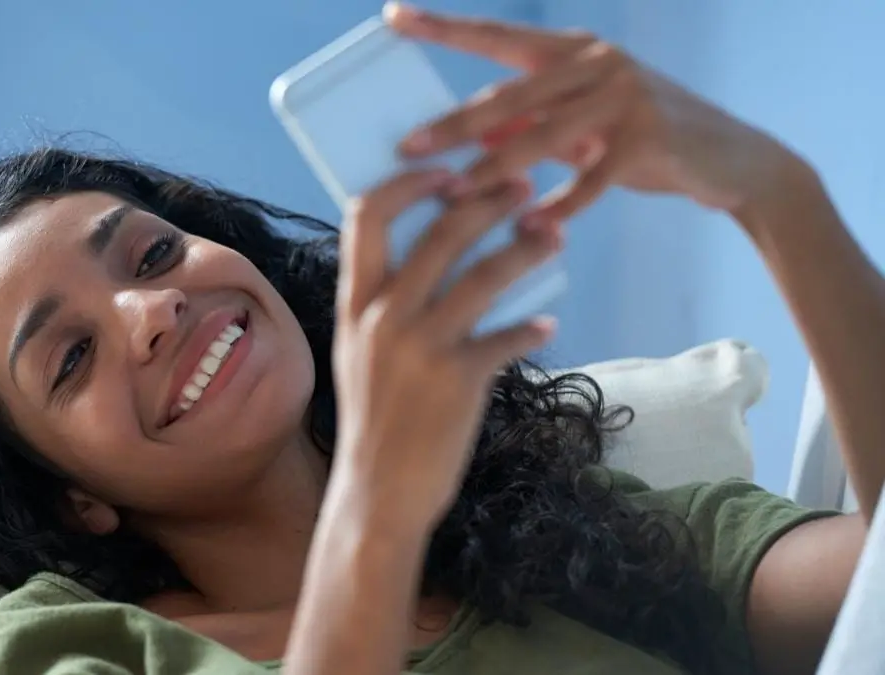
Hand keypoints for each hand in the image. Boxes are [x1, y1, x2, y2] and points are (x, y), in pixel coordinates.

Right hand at [331, 169, 558, 534]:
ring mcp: (421, 346)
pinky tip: (545, 324)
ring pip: (485, 274)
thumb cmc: (374, 420)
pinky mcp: (459, 379)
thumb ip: (382, 305)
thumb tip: (424, 256)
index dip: (410, 183)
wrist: (379, 491)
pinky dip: (530, 327)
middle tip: (524, 187)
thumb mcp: (358, 353)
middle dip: (489, 199)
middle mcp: (384, 317)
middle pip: (441, 231)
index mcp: (355, 304)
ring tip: (553, 235)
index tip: (449, 173)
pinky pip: (506, 337)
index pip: (366, 216)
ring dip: (527, 248)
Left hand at [384, 3, 799, 223]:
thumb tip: (470, 135)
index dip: (444, 27)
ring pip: (542, 135)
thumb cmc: (644, 141)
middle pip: (509, 95)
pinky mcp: (648, 136)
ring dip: (494, 171)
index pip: (496, 37)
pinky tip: (530, 228)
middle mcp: (597, 62)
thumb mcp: (582, 127)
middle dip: (453, 125)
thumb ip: (529, 125)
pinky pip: (591, 178)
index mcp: (574, 51)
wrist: (734, 160)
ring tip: (453, 196)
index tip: (393, 16)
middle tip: (407, 147)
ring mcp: (626, 95)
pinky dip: (560, 206)